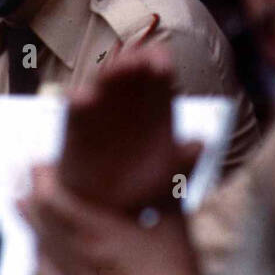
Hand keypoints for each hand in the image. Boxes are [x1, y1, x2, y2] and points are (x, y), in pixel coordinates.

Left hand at [18, 165, 203, 274]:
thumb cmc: (176, 269)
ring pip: (40, 244)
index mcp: (98, 232)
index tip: (44, 160)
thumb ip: (176, 179)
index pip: (52, 199)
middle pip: (40, 218)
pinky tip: (37, 244)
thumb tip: (200, 141)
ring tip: (21, 198)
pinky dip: (39, 253)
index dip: (43, 177)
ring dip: (29, 219)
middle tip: (35, 171)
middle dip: (32, 191)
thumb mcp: (175, 219)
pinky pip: (48, 273)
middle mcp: (80, 255)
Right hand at [58, 44, 199, 210]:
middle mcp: (127, 101)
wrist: (109, 211)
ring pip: (103, 82)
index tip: (163, 68)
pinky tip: (85, 100)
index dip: (159, 63)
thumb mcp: (170, 178)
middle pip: (129, 69)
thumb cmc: (145, 188)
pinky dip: (79, 100)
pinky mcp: (77, 125)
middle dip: (134, 62)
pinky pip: (75, 107)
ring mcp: (101, 109)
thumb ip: (184, 161)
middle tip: (139, 64)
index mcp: (154, 105)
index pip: (157, 71)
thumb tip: (199, 145)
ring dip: (110, 74)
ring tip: (117, 71)